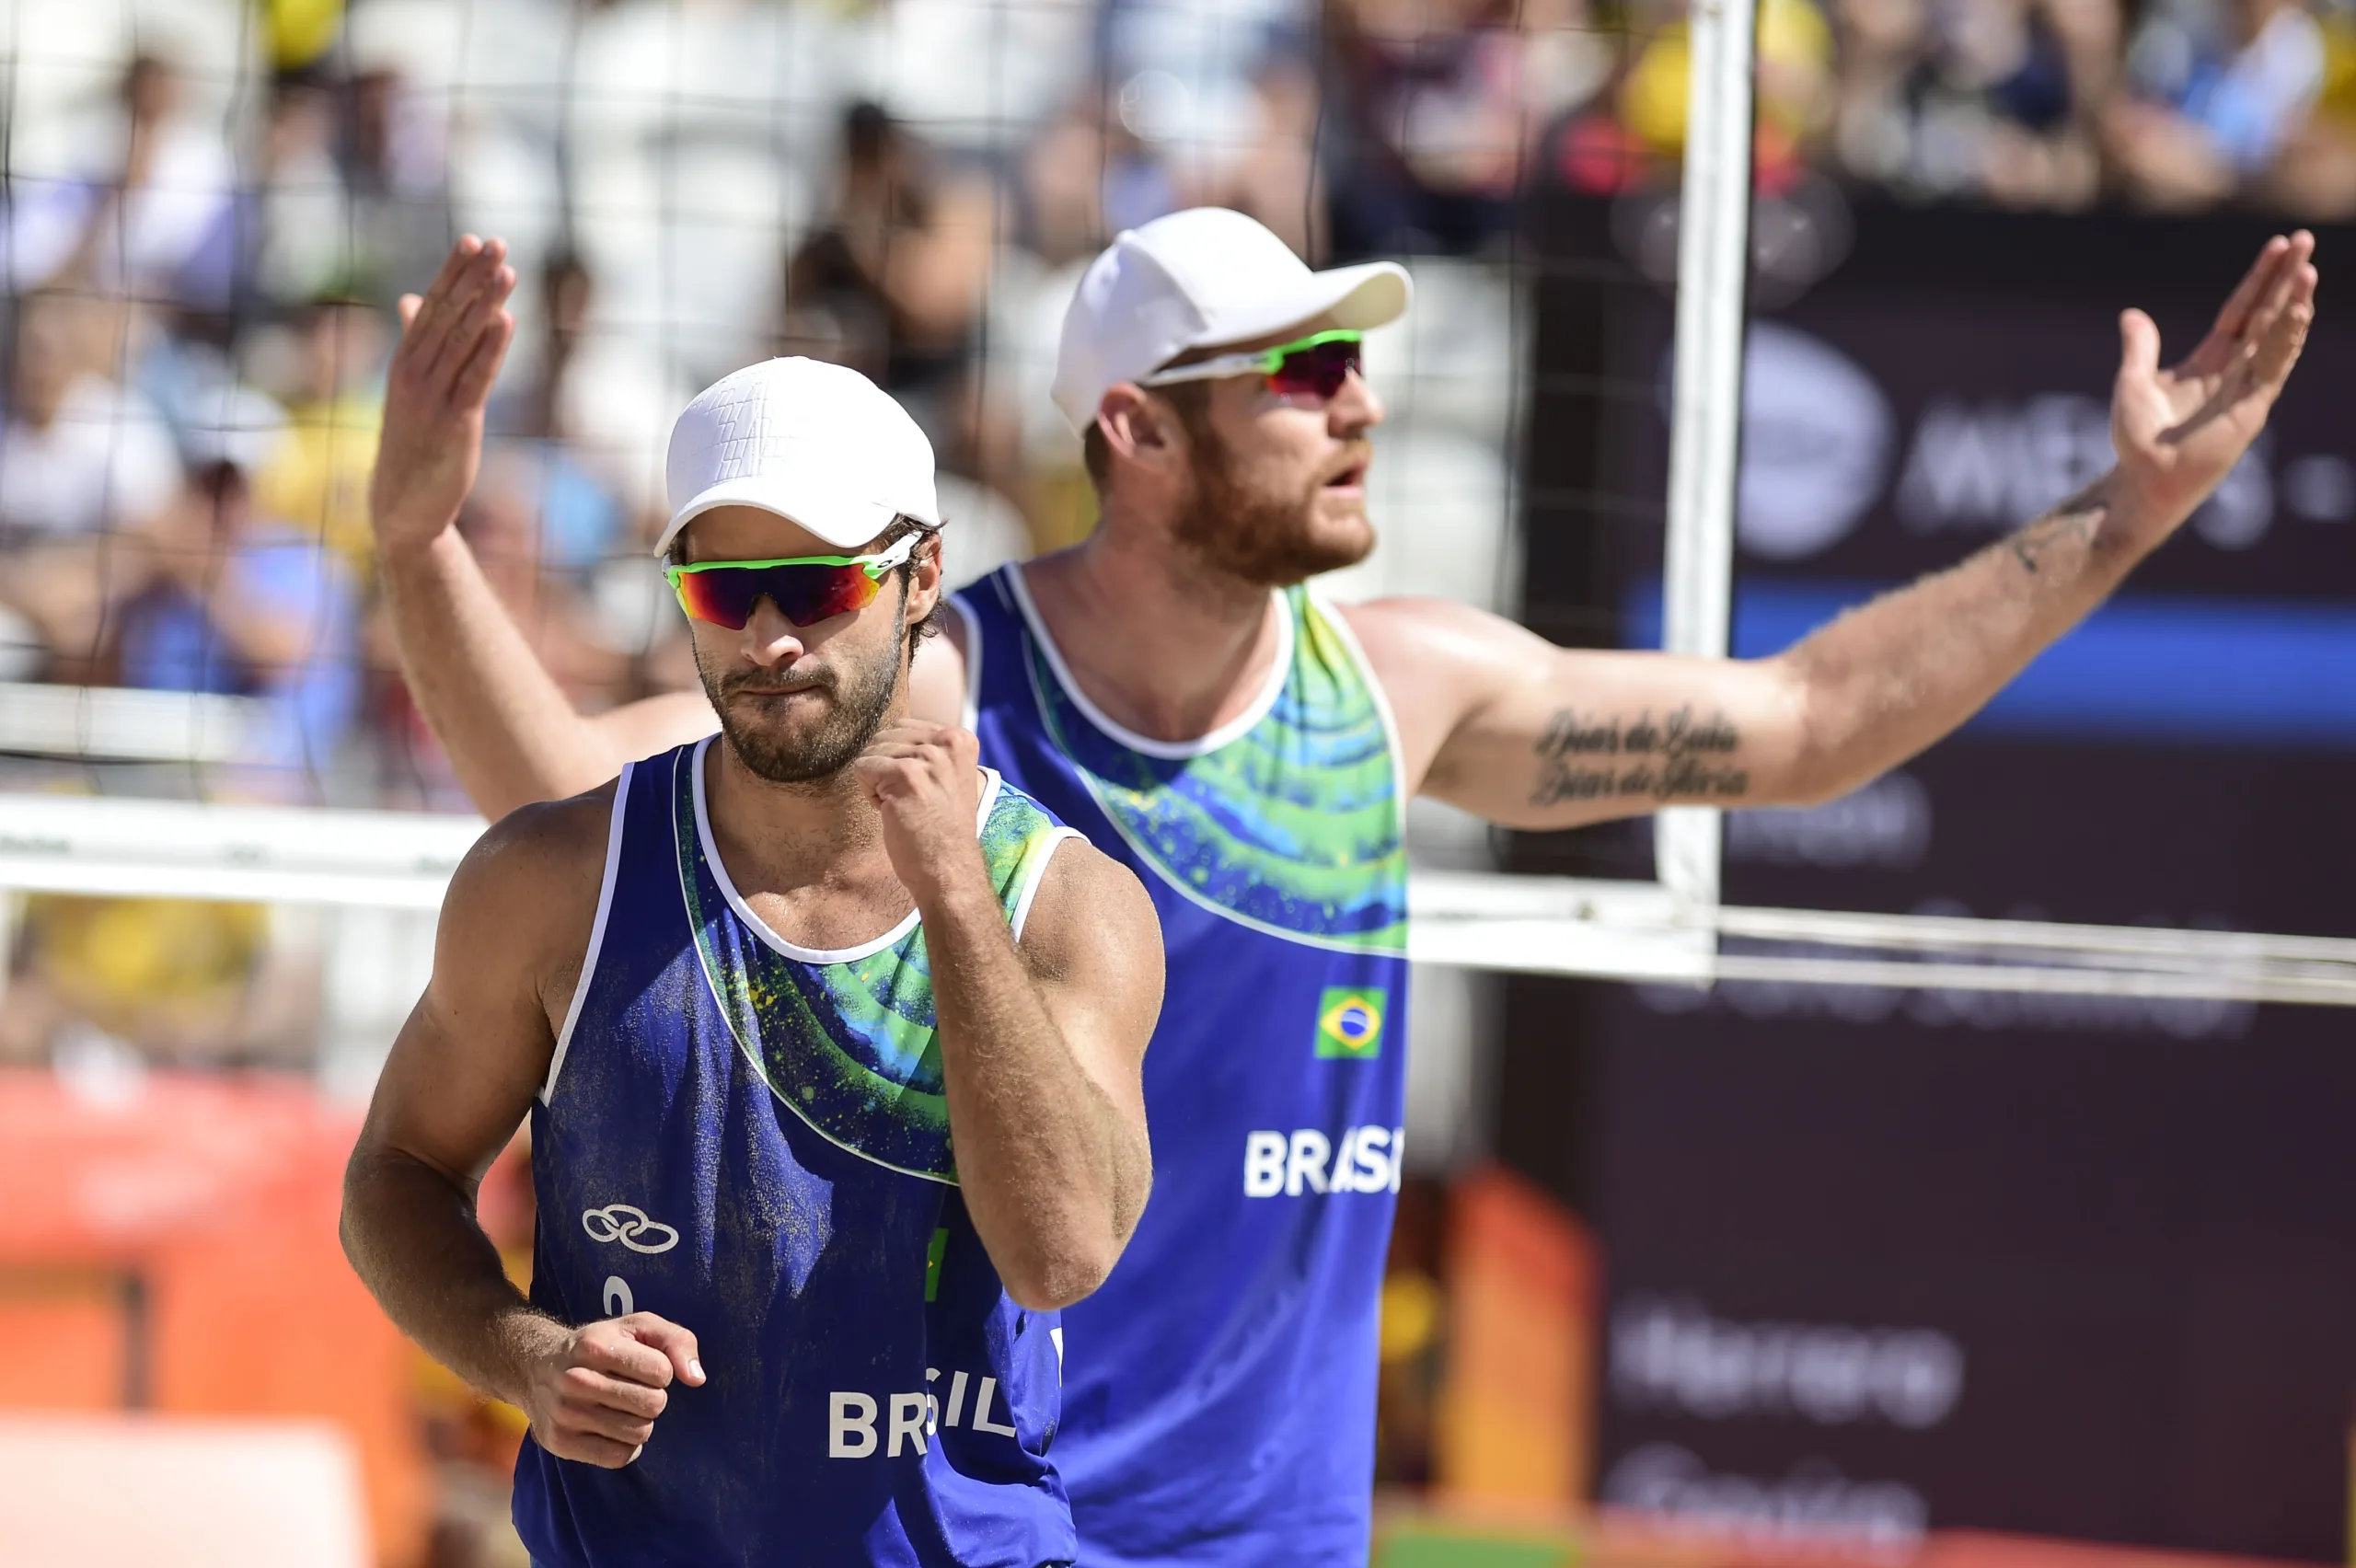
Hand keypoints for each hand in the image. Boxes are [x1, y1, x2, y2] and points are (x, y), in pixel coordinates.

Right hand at [369, 236, 517, 562]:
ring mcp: (433, 396)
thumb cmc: (412, 441)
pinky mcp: (455, 422)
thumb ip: (416, 342)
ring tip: (506, 269)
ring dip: (485, 302)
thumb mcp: (410, 387)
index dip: (453, 272)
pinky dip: (491, 348)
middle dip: (472, 277)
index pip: (431, 306)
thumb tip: (413, 300)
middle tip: (495, 241)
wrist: (402, 504)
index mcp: (406, 361)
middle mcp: (415, 372)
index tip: (472, 239)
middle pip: (447, 315)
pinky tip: (506, 321)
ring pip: (462, 340)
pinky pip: (474, 377)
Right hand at [514, 1311, 704, 1468]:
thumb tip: (697, 1379)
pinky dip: (626, 1446)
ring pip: (639, 1433)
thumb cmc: (599, 1344)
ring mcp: (566, 1414)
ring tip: (622, 1407)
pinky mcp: (561, 1443)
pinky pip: (618, 1457)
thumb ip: (677, 1341)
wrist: (535, 1366)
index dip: (661, 1371)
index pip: (662, 1372)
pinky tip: (612, 1427)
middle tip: (633, 1389)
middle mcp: (577, 1380)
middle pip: (653, 1405)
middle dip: (653, 1397)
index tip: (643, 1367)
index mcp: (597, 1346)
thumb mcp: (638, 1326)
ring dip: (641, 1422)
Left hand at [852, 719, 987, 904]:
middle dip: (887, 770)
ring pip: (872, 752)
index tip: (923, 790)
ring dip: (879, 783)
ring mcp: (929, 758)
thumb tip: (884, 734)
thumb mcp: (945, 777)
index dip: (903, 761)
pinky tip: (893, 813)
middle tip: (912, 801)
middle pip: (885, 737)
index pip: (904, 728)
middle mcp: (948, 742)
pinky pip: (863, 769)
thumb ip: (926, 750)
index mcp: (960, 739)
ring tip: (905, 807)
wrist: (948, 869)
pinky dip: (870, 795)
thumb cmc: (941, 830)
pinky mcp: (906, 774)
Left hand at [2109, 231, 2317, 545]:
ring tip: (2309, 270)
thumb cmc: (2137, 440)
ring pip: (2278, 335)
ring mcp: (2248, 387)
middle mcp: (2235, 368)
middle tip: (2305, 239)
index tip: (2279, 244)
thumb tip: (2131, 315)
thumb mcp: (2133, 384)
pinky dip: (2288, 339)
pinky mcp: (2253, 407)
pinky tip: (2299, 311)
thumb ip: (2139, 349)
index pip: (2241, 309)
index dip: (2259, 278)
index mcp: (2210, 359)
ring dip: (2294, 303)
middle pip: (2267, 313)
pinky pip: (2275, 366)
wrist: (2143, 479)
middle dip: (2285, 278)